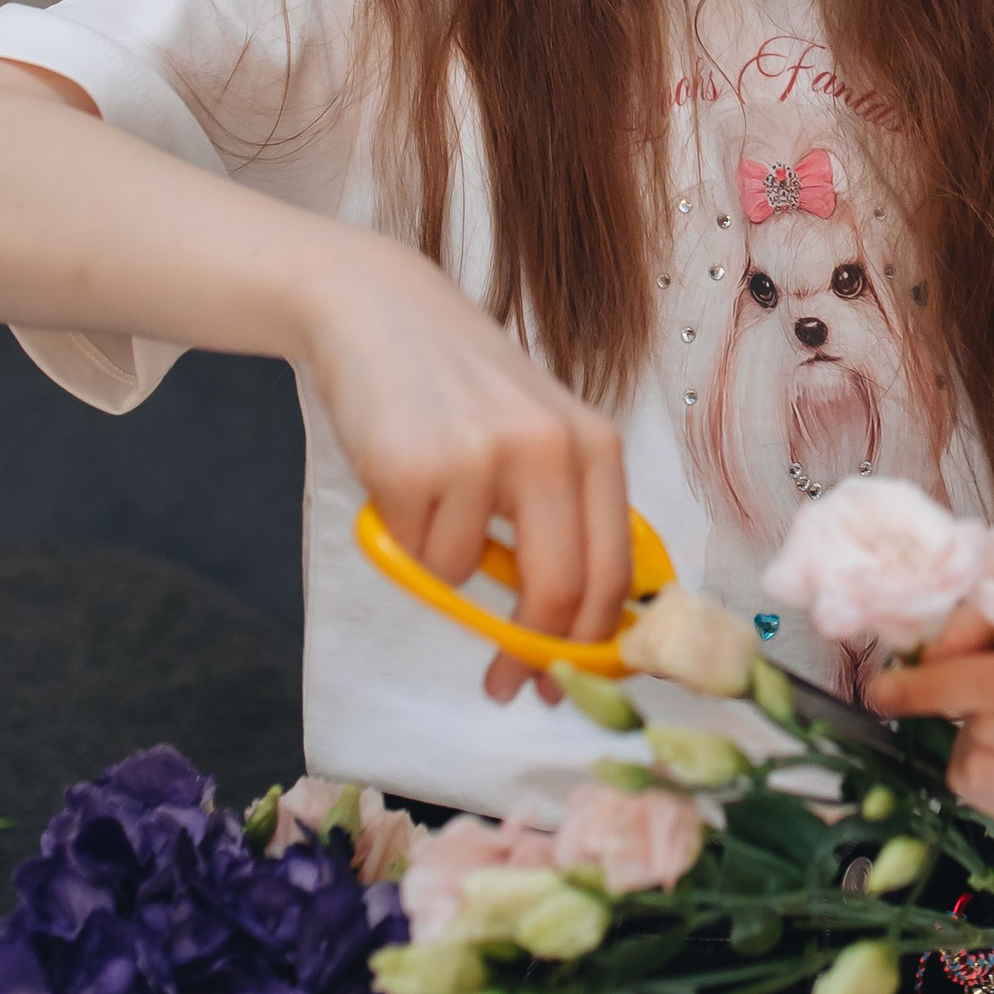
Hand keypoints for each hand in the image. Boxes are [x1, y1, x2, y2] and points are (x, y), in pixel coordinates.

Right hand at [297, 235, 632, 705]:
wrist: (379, 311)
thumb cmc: (461, 387)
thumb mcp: (538, 437)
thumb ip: (563, 518)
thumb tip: (576, 633)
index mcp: (596, 447)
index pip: (614, 572)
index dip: (593, 645)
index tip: (568, 682)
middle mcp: (552, 449)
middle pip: (558, 593)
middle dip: (530, 652)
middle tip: (505, 681)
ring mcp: (484, 455)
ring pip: (465, 577)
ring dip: (441, 561)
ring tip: (431, 494)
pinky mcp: (416, 466)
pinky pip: (415, 552)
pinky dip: (404, 535)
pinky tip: (401, 472)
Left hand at [864, 604, 993, 828]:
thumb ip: (976, 623)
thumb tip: (926, 660)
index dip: (940, 684)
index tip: (883, 686)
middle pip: (992, 732)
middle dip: (959, 705)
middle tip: (969, 685)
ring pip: (983, 775)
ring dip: (968, 741)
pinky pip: (988, 806)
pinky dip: (978, 769)